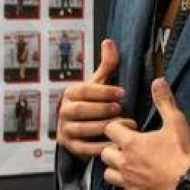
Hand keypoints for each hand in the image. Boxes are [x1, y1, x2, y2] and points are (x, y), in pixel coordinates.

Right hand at [56, 39, 126, 160]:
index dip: (104, 91)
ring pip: (84, 129)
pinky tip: (117, 142)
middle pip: (82, 110)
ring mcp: (65, 130)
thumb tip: (109, 41)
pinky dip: (102, 146)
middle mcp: (64, 111)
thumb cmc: (93, 103)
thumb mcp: (99, 84)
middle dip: (103, 109)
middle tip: (121, 109)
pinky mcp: (70, 147)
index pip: (84, 90)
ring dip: (105, 127)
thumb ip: (107, 65)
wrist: (79, 130)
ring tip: (125, 124)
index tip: (122, 93)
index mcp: (71, 93)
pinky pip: (85, 148)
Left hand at [101, 78, 189, 189]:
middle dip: (113, 148)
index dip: (118, 126)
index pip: (109, 129)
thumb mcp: (176, 122)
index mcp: (131, 143)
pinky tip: (135, 185)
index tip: (131, 128)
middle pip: (104, 153)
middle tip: (128, 147)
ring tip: (128, 165)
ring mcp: (129, 182)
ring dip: (115, 169)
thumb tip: (158, 82)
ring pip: (108, 175)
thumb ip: (164, 101)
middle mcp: (125, 163)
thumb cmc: (182, 153)